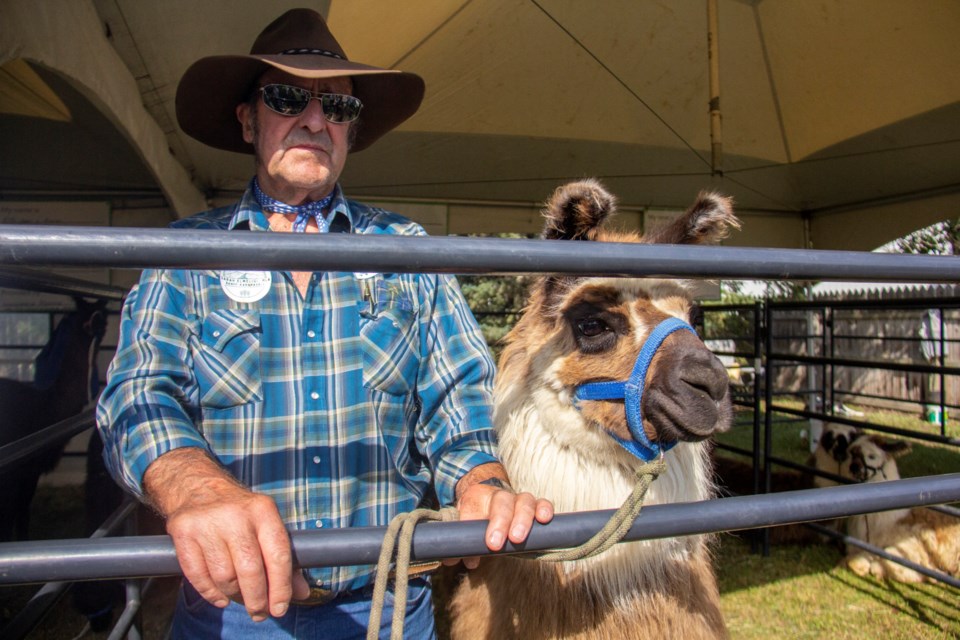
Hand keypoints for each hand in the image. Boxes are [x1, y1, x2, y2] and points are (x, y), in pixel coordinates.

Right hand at [144, 448, 309, 619]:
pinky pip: (197, 575)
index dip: (281, 587)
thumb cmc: (240, 512)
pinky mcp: (183, 531)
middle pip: (249, 569)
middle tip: (259, 613)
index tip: (280, 609)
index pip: (277, 554)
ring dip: (234, 596)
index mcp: (263, 510)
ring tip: (240, 599)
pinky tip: (221, 597)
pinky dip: (210, 593)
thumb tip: (302, 593)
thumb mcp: (266, 524)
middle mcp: (235, 515)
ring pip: (223, 576)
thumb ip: (284, 559)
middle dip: (257, 599)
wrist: (197, 486)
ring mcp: (206, 523)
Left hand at [445, 464, 552, 568]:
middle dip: (500, 523)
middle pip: (502, 503)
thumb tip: (456, 560)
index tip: (487, 543)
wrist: (488, 498)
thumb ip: (460, 543)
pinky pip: (542, 503)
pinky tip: (545, 519)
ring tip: (519, 538)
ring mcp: (518, 499)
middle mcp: (499, 495)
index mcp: (477, 496)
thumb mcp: (464, 526)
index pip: (476, 507)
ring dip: (523, 519)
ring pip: (524, 501)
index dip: (477, 523)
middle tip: (496, 544)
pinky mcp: (534, 505)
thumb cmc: (476, 516)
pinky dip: (545, 509)